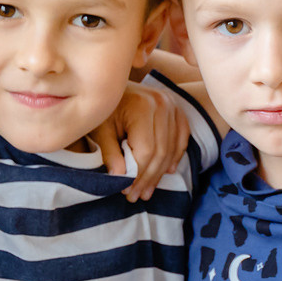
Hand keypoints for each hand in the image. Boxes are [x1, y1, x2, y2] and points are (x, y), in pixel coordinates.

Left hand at [91, 81, 190, 201]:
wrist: (112, 84)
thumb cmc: (104, 107)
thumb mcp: (100, 128)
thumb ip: (109, 152)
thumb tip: (119, 178)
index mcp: (142, 106)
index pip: (146, 151)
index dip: (137, 175)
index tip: (125, 190)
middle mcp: (162, 104)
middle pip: (161, 152)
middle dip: (148, 179)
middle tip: (136, 196)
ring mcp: (173, 105)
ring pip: (171, 149)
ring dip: (159, 173)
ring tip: (146, 191)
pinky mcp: (178, 110)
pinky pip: (182, 138)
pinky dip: (175, 157)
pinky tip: (166, 172)